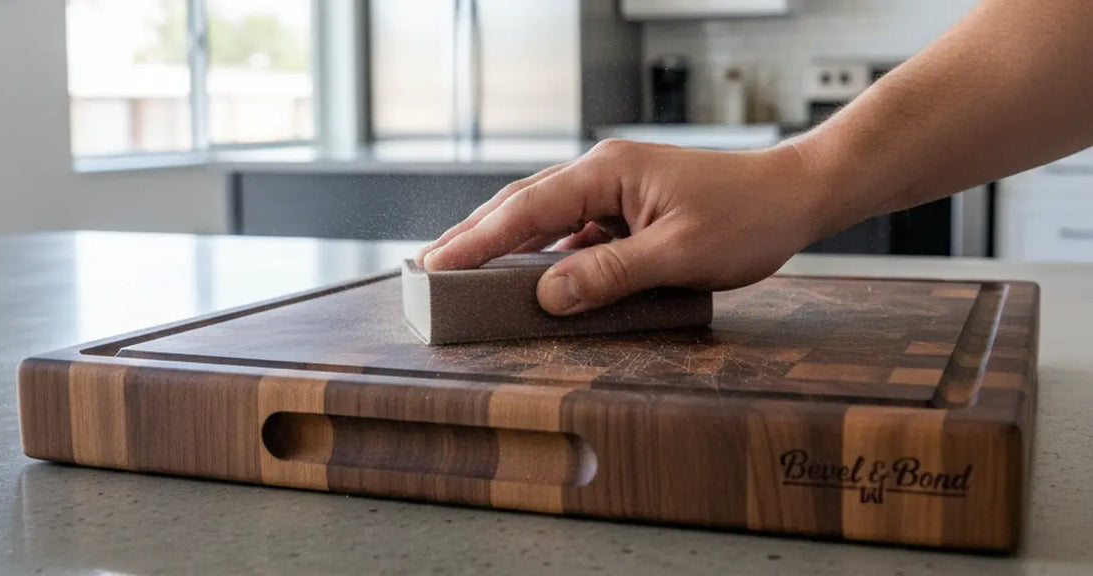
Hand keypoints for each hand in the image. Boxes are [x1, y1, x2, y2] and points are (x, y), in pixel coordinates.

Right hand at [415, 139, 833, 315]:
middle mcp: (603, 173)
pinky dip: (548, 256)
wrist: (793, 196)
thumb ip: (608, 275)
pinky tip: (532, 280)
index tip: (435, 265)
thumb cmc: (746, 216)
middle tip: (430, 267)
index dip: (475, 241)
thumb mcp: (676, 255)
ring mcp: (614, 191)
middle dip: (474, 236)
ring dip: (506, 246)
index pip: (525, 209)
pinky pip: (575, 234)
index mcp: (607, 171)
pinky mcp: (627, 211)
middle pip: (522, 205)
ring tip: (464, 274)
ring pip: (545, 219)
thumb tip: (548, 295)